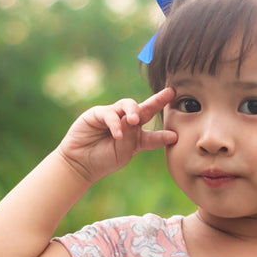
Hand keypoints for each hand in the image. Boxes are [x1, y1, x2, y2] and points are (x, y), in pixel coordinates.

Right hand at [58, 88, 176, 182]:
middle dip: (158, 100)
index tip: (175, 136)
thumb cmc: (104, 160)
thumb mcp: (123, 152)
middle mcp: (127, 123)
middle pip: (145, 109)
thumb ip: (131, 137)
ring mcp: (113, 116)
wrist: (81, 164)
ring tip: (134, 121)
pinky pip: (110, 114)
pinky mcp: (98, 114)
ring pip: (128, 105)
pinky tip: (117, 134)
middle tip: (170, 93)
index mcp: (137, 137)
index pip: (153, 133)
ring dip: (133, 111)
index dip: (163, 135)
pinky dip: (115, 124)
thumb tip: (134, 119)